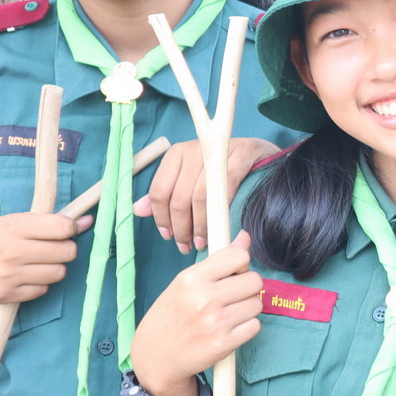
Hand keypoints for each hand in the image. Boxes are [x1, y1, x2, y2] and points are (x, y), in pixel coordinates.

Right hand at [0, 212, 88, 303]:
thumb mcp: (8, 221)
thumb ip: (45, 223)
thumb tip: (87, 221)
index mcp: (14, 226)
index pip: (63, 227)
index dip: (70, 227)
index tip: (63, 229)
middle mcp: (13, 252)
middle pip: (67, 252)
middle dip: (65, 248)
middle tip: (52, 246)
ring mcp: (9, 276)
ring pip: (59, 273)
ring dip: (54, 267)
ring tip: (38, 261)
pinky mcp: (5, 295)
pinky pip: (42, 291)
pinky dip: (39, 283)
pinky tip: (25, 275)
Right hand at [130, 232, 262, 395]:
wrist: (154, 359)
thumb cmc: (170, 317)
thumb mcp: (185, 284)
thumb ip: (218, 261)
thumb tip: (245, 236)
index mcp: (190, 278)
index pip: (239, 256)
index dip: (240, 265)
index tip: (231, 275)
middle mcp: (203, 298)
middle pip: (255, 281)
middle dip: (247, 289)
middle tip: (230, 298)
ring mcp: (215, 322)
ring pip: (257, 304)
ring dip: (247, 310)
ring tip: (227, 315)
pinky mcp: (224, 344)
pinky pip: (255, 326)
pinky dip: (246, 328)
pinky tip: (229, 330)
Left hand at [136, 137, 279, 252]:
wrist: (257, 153)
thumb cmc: (220, 170)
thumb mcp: (188, 179)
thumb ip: (165, 193)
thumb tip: (139, 209)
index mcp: (176, 154)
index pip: (159, 190)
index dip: (161, 218)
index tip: (168, 236)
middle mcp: (194, 149)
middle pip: (178, 197)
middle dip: (181, 227)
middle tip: (185, 245)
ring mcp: (217, 153)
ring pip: (199, 198)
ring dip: (198, 226)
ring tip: (200, 242)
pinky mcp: (239, 157)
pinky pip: (224, 192)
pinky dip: (218, 215)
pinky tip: (216, 229)